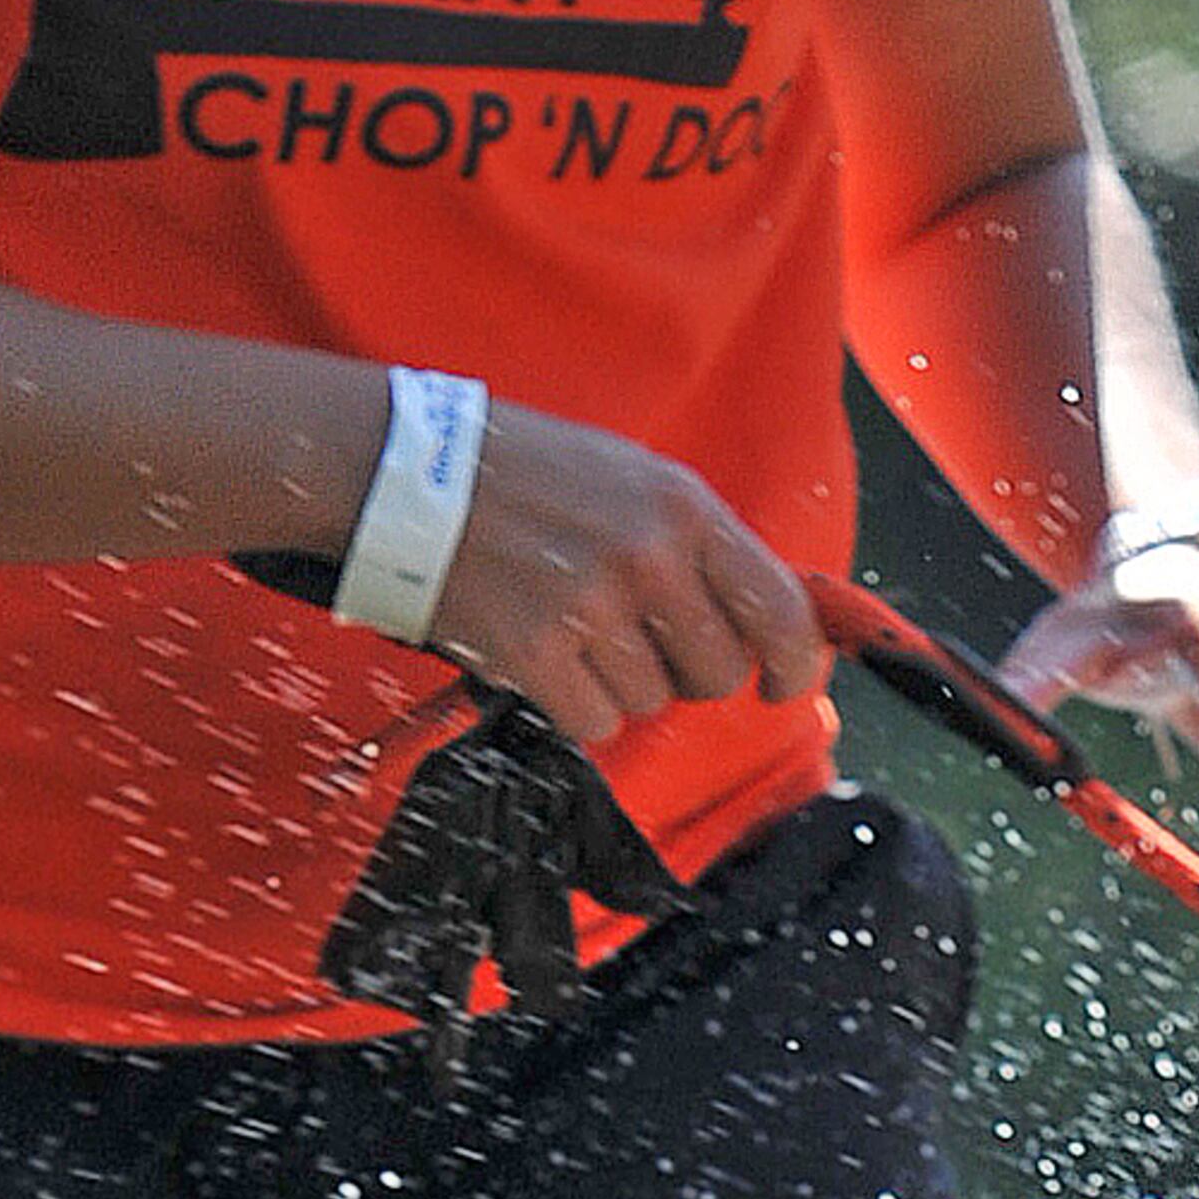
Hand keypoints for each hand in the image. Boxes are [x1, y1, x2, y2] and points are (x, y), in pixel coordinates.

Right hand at [432, 407, 828, 750]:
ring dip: (619, 683)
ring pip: (652, 701)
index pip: (780, 608)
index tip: (784, 682)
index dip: (795, 662)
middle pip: (718, 673)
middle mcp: (648, 557)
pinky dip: (574, 705)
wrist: (403, 476)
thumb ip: (698, 544)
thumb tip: (765, 616)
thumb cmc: (522, 476)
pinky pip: (595, 723)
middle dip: (689, 673)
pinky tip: (544, 654)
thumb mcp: (630, 477)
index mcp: (684, 508)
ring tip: (572, 627)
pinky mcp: (535, 654)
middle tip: (641, 642)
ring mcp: (591, 607)